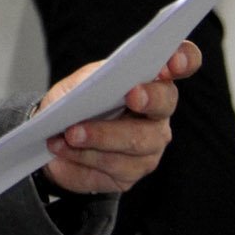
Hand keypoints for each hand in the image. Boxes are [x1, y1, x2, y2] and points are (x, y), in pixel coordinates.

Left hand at [35, 40, 200, 195]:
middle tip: (131, 96)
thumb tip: (98, 86)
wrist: (51, 139)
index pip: (182, 63)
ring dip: (100, 136)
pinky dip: (84, 157)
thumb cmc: (73, 103)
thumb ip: (91, 81)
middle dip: (148, 99)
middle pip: (164, 105)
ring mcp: (149, 147)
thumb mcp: (76, 84)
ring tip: (71, 133)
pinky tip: (63, 149)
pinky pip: (113, 167)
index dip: (183, 60)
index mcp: (149, 81)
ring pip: (136, 142)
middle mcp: (158, 114)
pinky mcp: (130, 175)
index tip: (171, 62)